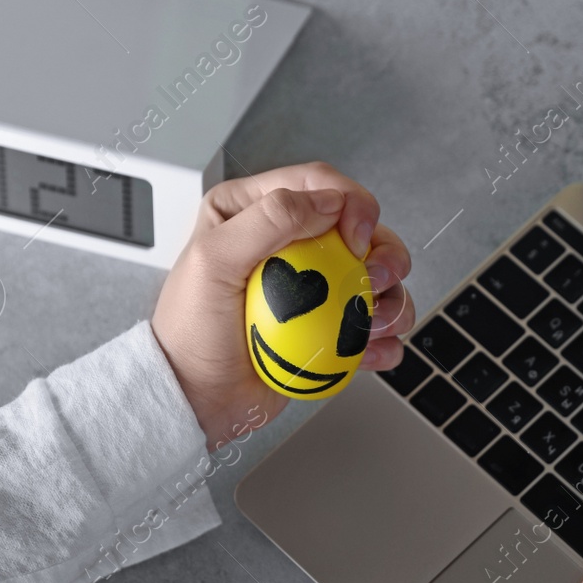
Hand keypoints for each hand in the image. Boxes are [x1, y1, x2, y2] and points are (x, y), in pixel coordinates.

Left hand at [150, 162, 414, 449]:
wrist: (199, 398)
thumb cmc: (191, 332)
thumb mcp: (213, 261)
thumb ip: (268, 219)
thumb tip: (329, 201)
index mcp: (257, 212)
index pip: (320, 184)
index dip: (351, 203)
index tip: (356, 240)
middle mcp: (293, 245)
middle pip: (363, 229)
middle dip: (385, 252)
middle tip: (375, 280)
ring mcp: (317, 289)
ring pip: (379, 277)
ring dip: (391, 298)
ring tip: (371, 324)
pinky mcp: (332, 328)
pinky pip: (376, 327)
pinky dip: (386, 338)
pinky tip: (373, 350)